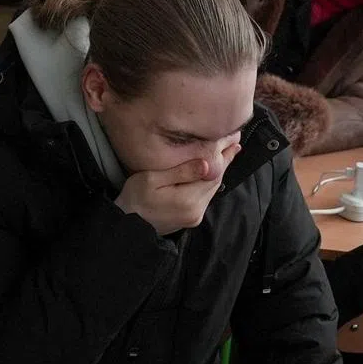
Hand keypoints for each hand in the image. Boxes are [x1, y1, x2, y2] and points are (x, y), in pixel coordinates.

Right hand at [115, 145, 241, 235]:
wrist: (128, 225)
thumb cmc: (135, 198)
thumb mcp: (152, 180)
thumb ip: (181, 172)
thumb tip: (207, 163)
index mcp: (188, 200)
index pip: (213, 173)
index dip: (224, 155)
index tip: (232, 138)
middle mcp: (196, 210)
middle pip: (217, 181)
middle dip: (225, 160)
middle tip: (234, 140)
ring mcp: (195, 216)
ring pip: (213, 188)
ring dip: (220, 170)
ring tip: (228, 152)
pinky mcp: (191, 218)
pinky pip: (206, 196)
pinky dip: (210, 181)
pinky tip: (212, 170)